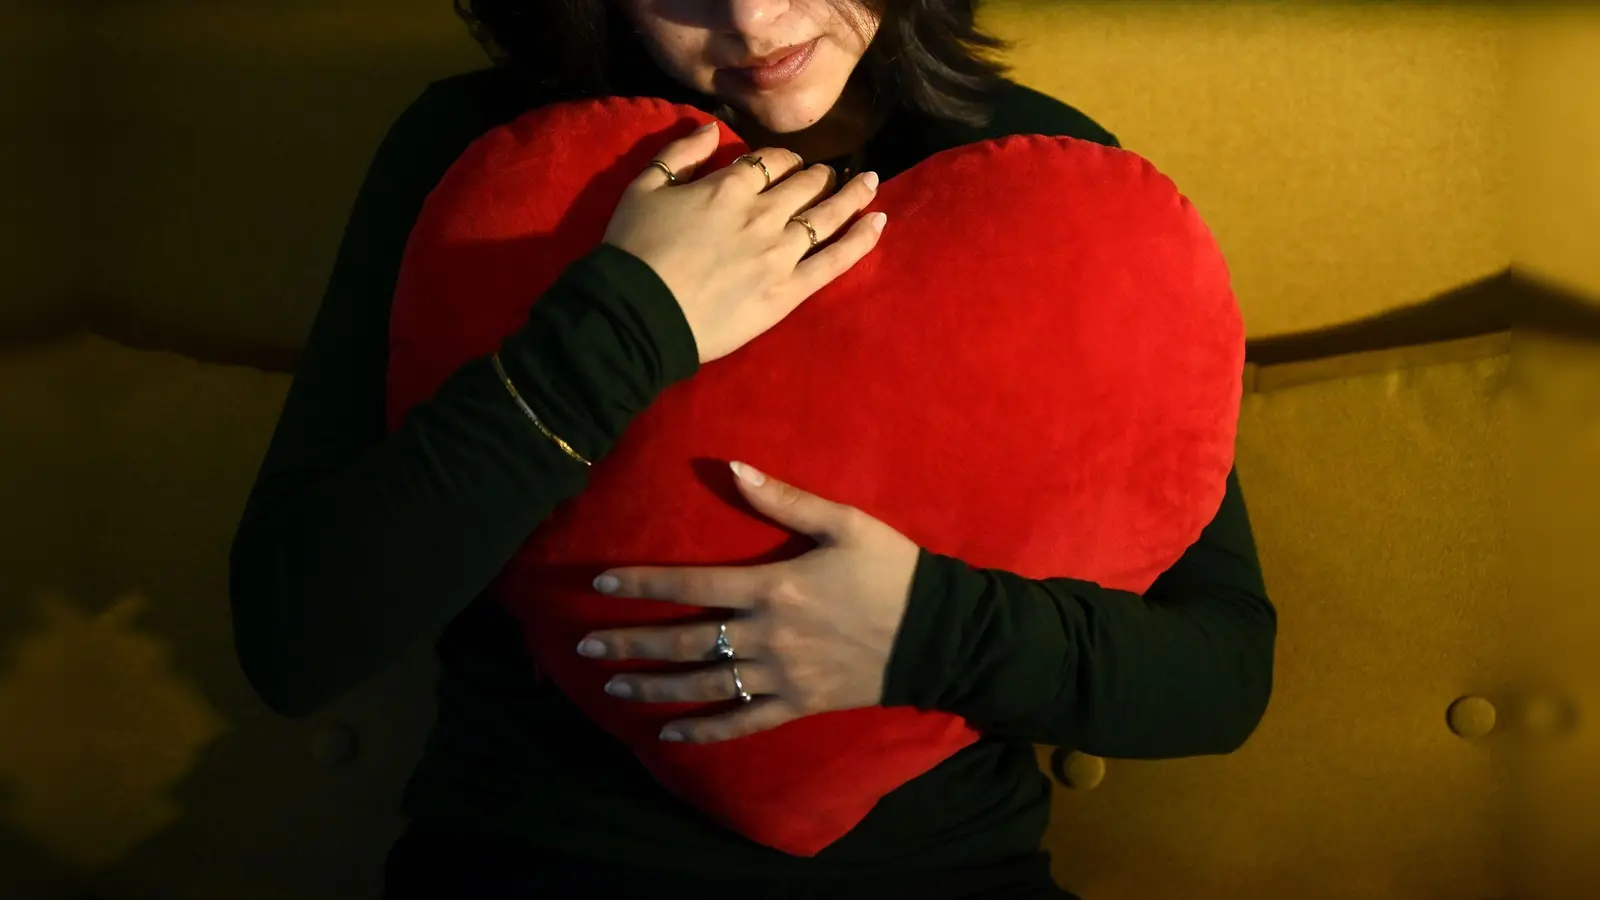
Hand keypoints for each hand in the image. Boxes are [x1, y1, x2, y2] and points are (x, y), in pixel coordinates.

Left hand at [576, 462, 920, 743]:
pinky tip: (668, 734)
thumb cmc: (891, 570)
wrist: (939, 633)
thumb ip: (784, 499)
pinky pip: (744, 722)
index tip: (601, 583)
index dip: (643, 584)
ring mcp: (782, 675)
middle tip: (584, 648)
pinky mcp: (799, 704)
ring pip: (705, 684)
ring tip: (613, 687)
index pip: (691, 586)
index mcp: (773, 587)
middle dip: (631, 643)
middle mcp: (768, 636)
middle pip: (685, 640)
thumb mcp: (843, 523)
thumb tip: (732, 468)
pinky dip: (705, 731)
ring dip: (655, 687)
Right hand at [602, 121, 886, 363]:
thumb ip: (679, 153)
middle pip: (805, 184)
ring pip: (828, 214)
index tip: (787, 164)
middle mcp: (764, 212)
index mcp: (730, 186)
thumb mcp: (643, 187)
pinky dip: (862, 239)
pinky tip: (880, 222)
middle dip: (818, 175)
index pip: (770, 161)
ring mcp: (781, 252)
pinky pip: (836, 260)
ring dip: (852, 193)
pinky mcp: (790, 290)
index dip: (783, 159)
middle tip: (827, 175)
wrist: (639, 314)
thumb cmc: (634, 250)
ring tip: (870, 181)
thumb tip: (709, 127)